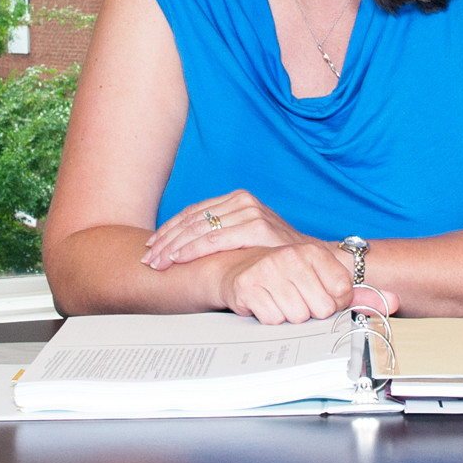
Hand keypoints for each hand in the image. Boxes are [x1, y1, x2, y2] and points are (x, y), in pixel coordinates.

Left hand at [141, 190, 310, 268]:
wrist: (314, 259)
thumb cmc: (276, 252)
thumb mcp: (246, 237)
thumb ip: (222, 234)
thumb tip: (185, 247)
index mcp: (236, 199)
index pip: (192, 213)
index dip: (168, 230)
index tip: (150, 246)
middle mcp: (242, 201)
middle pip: (191, 220)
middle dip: (165, 241)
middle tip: (148, 259)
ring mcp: (250, 212)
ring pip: (198, 229)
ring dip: (173, 247)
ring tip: (157, 262)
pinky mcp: (257, 227)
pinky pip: (216, 239)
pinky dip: (193, 249)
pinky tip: (178, 259)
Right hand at [204, 243, 400, 324]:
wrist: (234, 269)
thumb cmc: (282, 277)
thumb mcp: (320, 280)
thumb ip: (359, 294)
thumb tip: (394, 301)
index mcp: (312, 252)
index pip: (341, 294)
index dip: (331, 303)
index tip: (316, 295)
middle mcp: (290, 256)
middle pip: (320, 310)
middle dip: (309, 313)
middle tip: (294, 300)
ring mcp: (267, 270)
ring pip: (296, 317)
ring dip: (287, 317)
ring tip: (278, 301)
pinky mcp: (248, 286)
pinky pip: (272, 320)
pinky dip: (268, 318)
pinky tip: (263, 304)